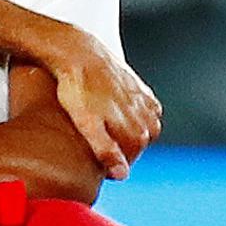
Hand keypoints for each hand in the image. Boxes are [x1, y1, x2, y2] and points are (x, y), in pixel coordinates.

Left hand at [49, 33, 161, 179]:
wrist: (78, 52)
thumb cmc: (78, 90)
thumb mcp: (87, 125)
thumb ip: (106, 150)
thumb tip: (122, 174)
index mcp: (135, 127)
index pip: (130, 158)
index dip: (113, 164)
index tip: (97, 164)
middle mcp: (144, 114)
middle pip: (139, 143)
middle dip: (122, 149)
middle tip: (100, 148)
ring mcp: (142, 98)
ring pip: (146, 126)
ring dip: (132, 133)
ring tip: (110, 134)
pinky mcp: (137, 85)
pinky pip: (147, 107)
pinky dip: (139, 114)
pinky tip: (123, 114)